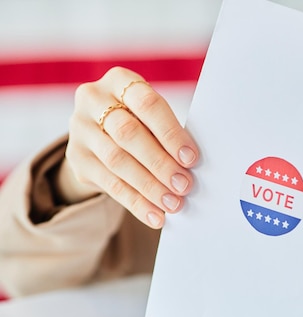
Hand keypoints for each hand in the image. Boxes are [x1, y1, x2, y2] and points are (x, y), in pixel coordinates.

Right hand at [55, 66, 197, 228]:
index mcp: (120, 80)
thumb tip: (193, 166)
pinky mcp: (76, 158)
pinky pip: (109, 184)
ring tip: (173, 204)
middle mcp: (93, 99)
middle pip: (128, 134)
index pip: (147, 104)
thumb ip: (168, 132)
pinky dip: (136, 202)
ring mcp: (80, 128)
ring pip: (117, 161)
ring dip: (149, 187)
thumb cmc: (142, 121)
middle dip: (160, 163)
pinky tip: (155, 215)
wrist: (101, 133)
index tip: (191, 158)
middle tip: (184, 186)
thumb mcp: (152, 116)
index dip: (170, 133)